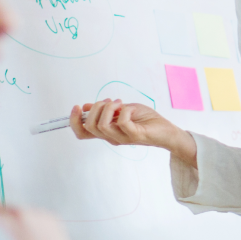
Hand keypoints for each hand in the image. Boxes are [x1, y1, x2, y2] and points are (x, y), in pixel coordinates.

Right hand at [70, 100, 197, 165]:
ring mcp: (122, 137)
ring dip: (109, 108)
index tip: (77, 107)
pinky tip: (131, 108)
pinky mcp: (134, 135)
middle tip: (108, 101)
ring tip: (120, 103)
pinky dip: (124, 110)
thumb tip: (86, 106)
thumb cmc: (146, 120)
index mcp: (107, 132)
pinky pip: (122, 122)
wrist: (166, 130)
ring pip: (102, 125)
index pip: (82, 133)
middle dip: (94, 108)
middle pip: (88, 127)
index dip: (73, 121)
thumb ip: (106, 110)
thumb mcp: (122, 110)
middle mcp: (112, 137)